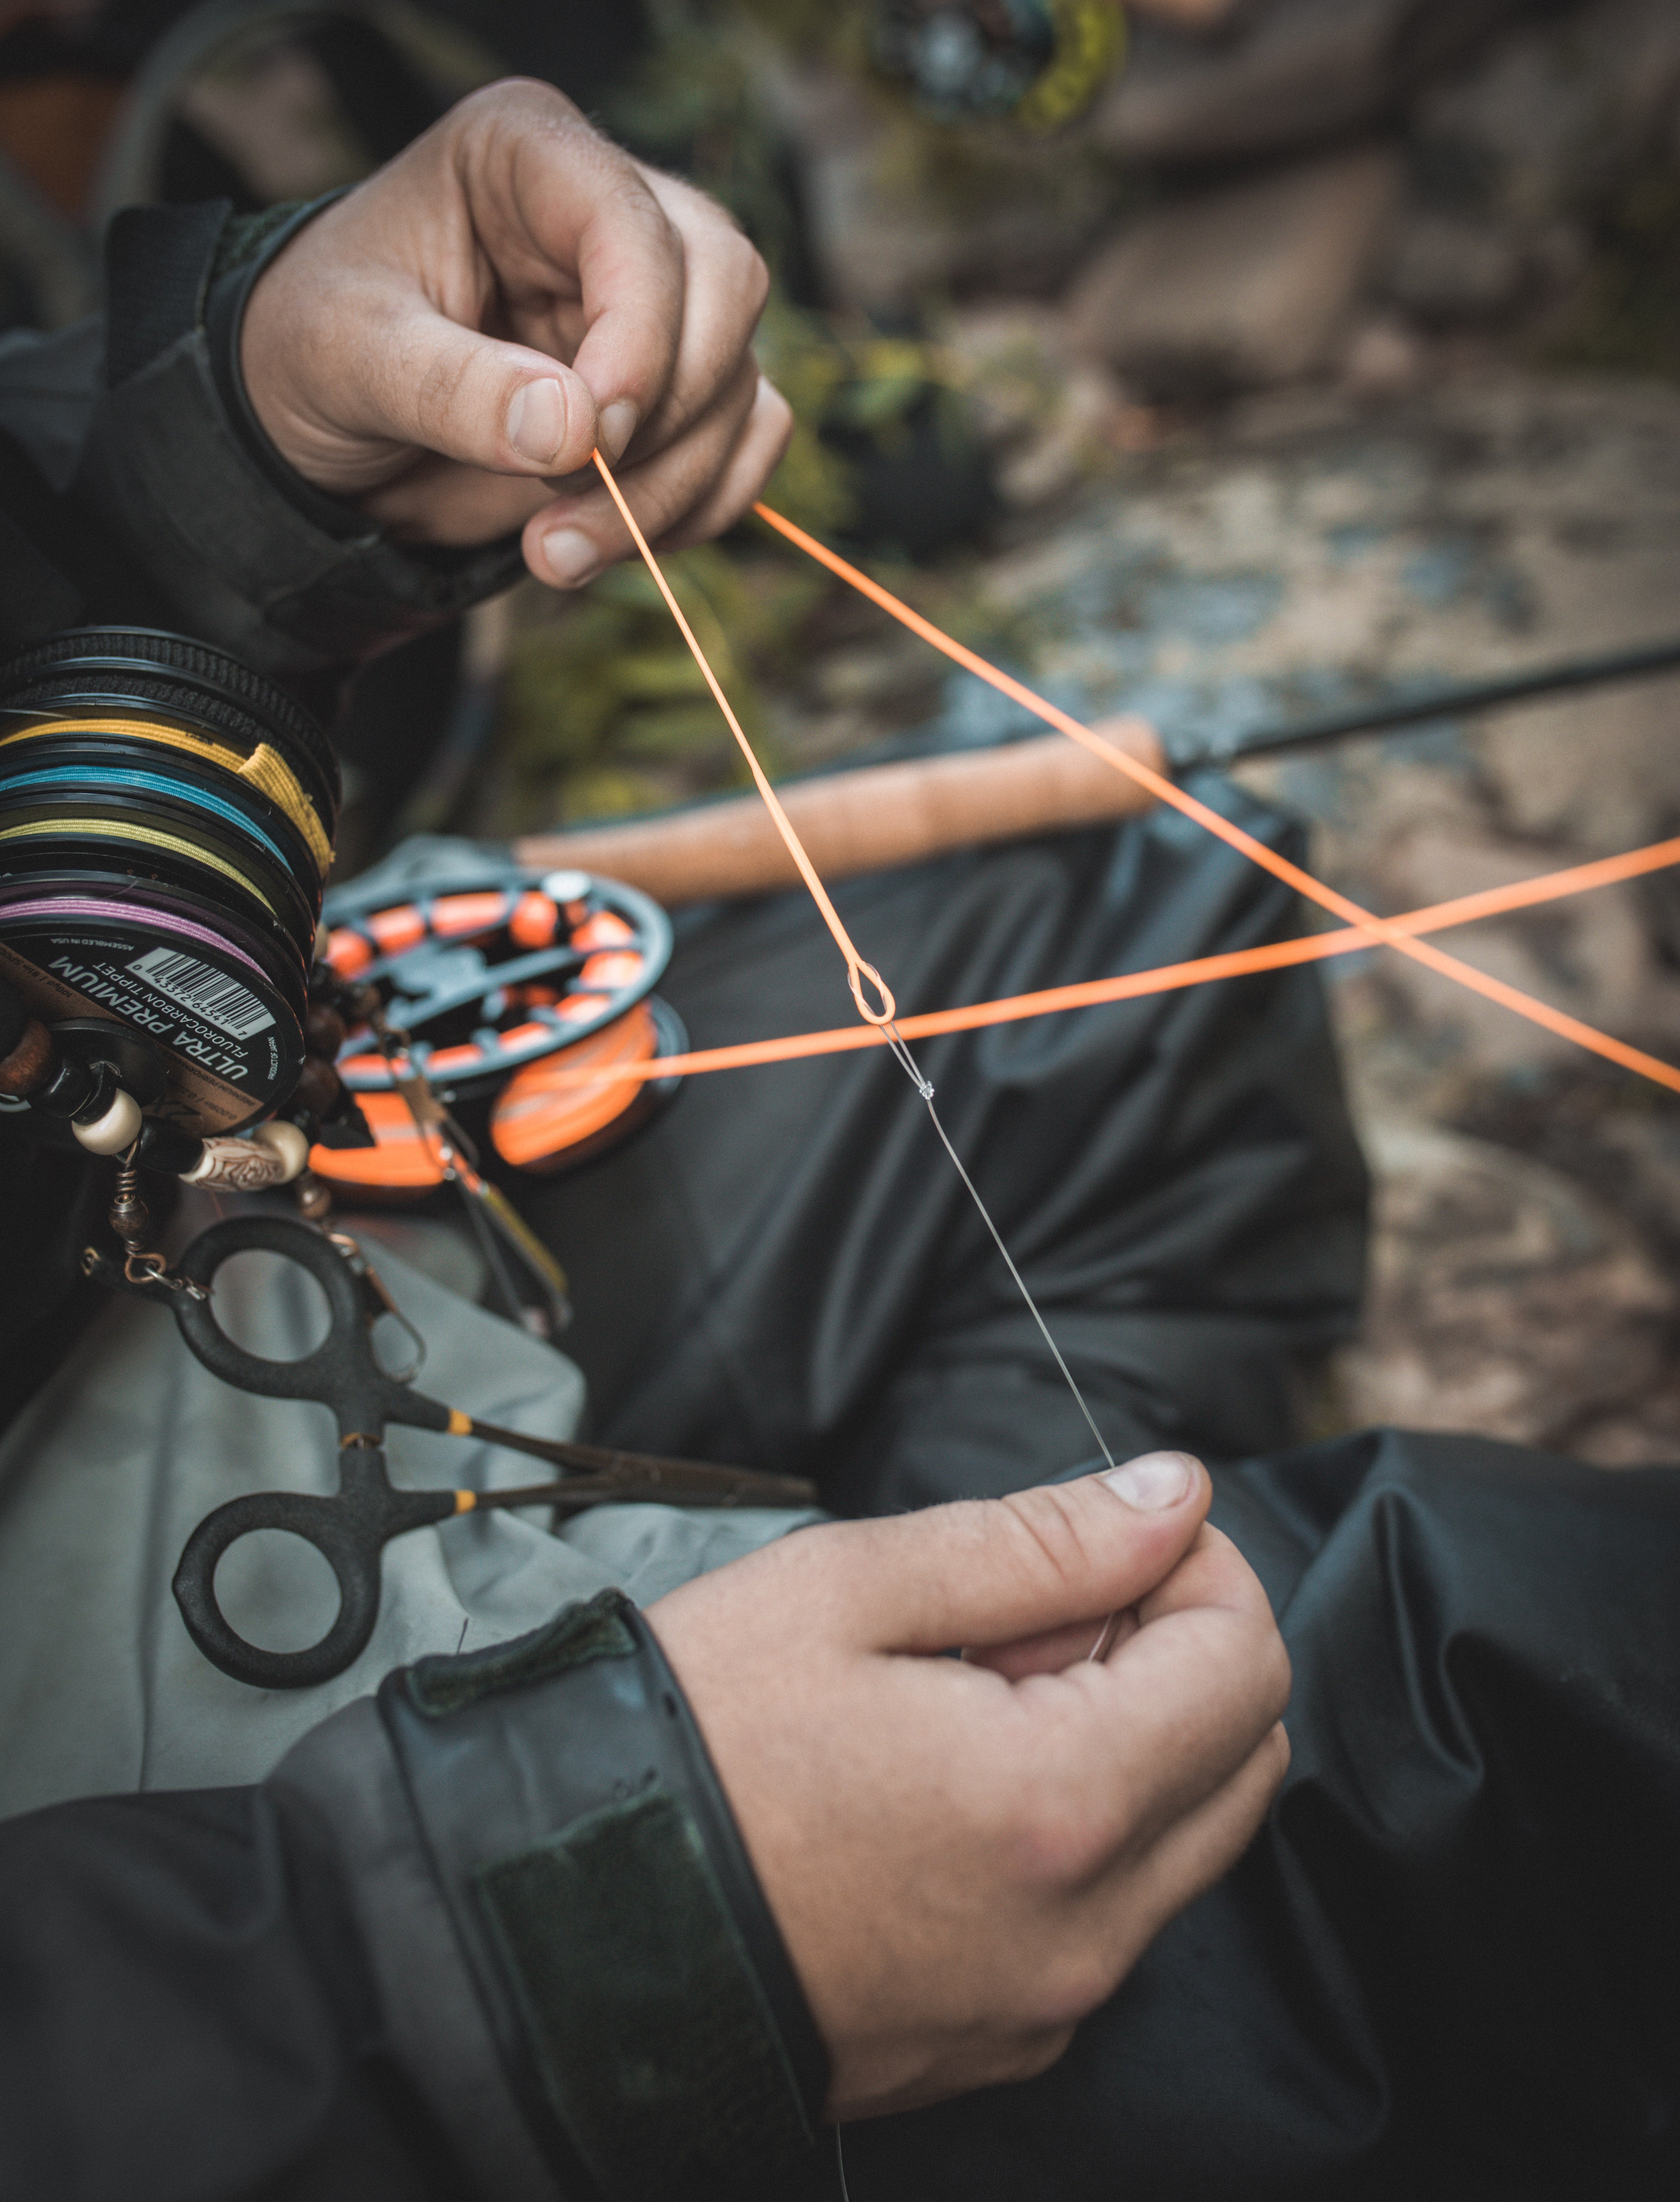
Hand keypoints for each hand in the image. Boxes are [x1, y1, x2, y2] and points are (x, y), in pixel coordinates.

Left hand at [239, 79, 791, 589]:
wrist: (331, 426)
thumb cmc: (322, 353)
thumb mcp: (350, 358)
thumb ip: (452, 388)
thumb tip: (572, 430)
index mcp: (527, 155)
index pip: (636, 222)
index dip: (637, 337)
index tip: (589, 442)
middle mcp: (612, 210)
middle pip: (724, 292)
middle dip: (660, 426)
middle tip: (561, 514)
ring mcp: (659, 300)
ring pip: (739, 384)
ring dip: (669, 492)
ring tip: (555, 553)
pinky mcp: (680, 383)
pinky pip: (747, 440)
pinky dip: (698, 509)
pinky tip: (606, 543)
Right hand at [648, 1451, 1289, 2119]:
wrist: (564, 1920)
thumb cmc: (694, 1735)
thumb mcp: (852, 1587)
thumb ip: (1042, 1541)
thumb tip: (1174, 1496)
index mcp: (1059, 1806)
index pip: (1247, 1662)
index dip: (1197, 1568)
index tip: (1110, 1540)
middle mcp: (1083, 1933)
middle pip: (1242, 1759)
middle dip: (1173, 1655)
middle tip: (1032, 1616)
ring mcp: (1046, 2005)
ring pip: (1185, 1843)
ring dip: (1127, 1742)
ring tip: (974, 1700)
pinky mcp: (1002, 2042)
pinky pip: (1108, 1920)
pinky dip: (1076, 1834)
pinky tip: (952, 1789)